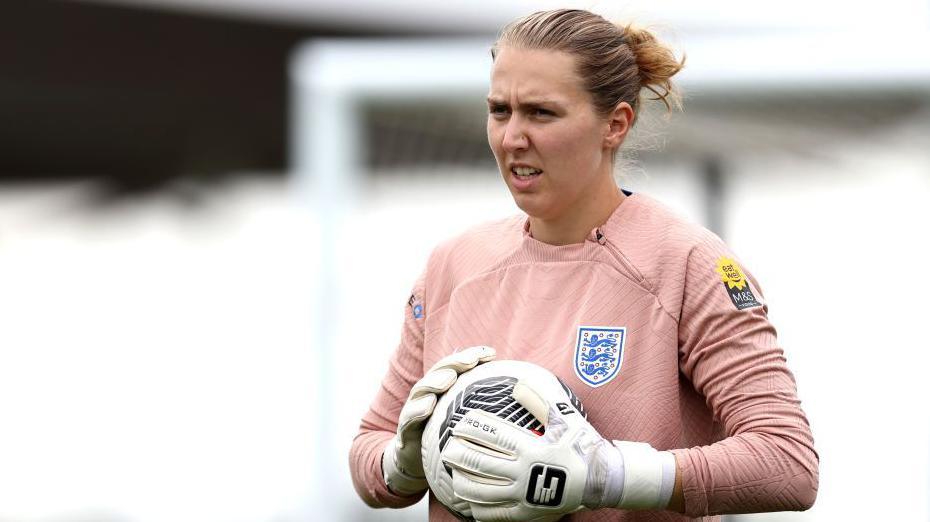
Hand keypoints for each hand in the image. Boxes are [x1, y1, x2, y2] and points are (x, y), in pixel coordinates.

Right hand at [382, 345, 495, 494]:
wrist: (416, 464)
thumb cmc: (447, 440)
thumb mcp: (466, 421)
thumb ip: (484, 406)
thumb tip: (518, 397)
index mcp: (444, 390)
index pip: (457, 367)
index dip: (472, 357)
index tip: (491, 354)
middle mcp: (428, 395)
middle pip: (439, 373)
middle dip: (455, 363)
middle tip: (471, 360)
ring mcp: (414, 411)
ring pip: (422, 391)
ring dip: (435, 382)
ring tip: (449, 378)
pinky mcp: (405, 431)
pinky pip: (409, 418)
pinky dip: (417, 409)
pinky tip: (429, 405)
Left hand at [440, 381, 675, 519]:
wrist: (602, 480)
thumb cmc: (582, 445)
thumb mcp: (566, 419)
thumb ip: (540, 400)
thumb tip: (517, 384)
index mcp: (531, 447)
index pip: (493, 435)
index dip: (472, 428)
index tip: (458, 423)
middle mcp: (524, 472)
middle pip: (481, 462)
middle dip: (460, 454)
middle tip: (447, 447)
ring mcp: (524, 495)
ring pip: (483, 490)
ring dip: (463, 480)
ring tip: (453, 472)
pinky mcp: (526, 513)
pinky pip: (496, 514)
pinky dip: (478, 508)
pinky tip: (468, 501)